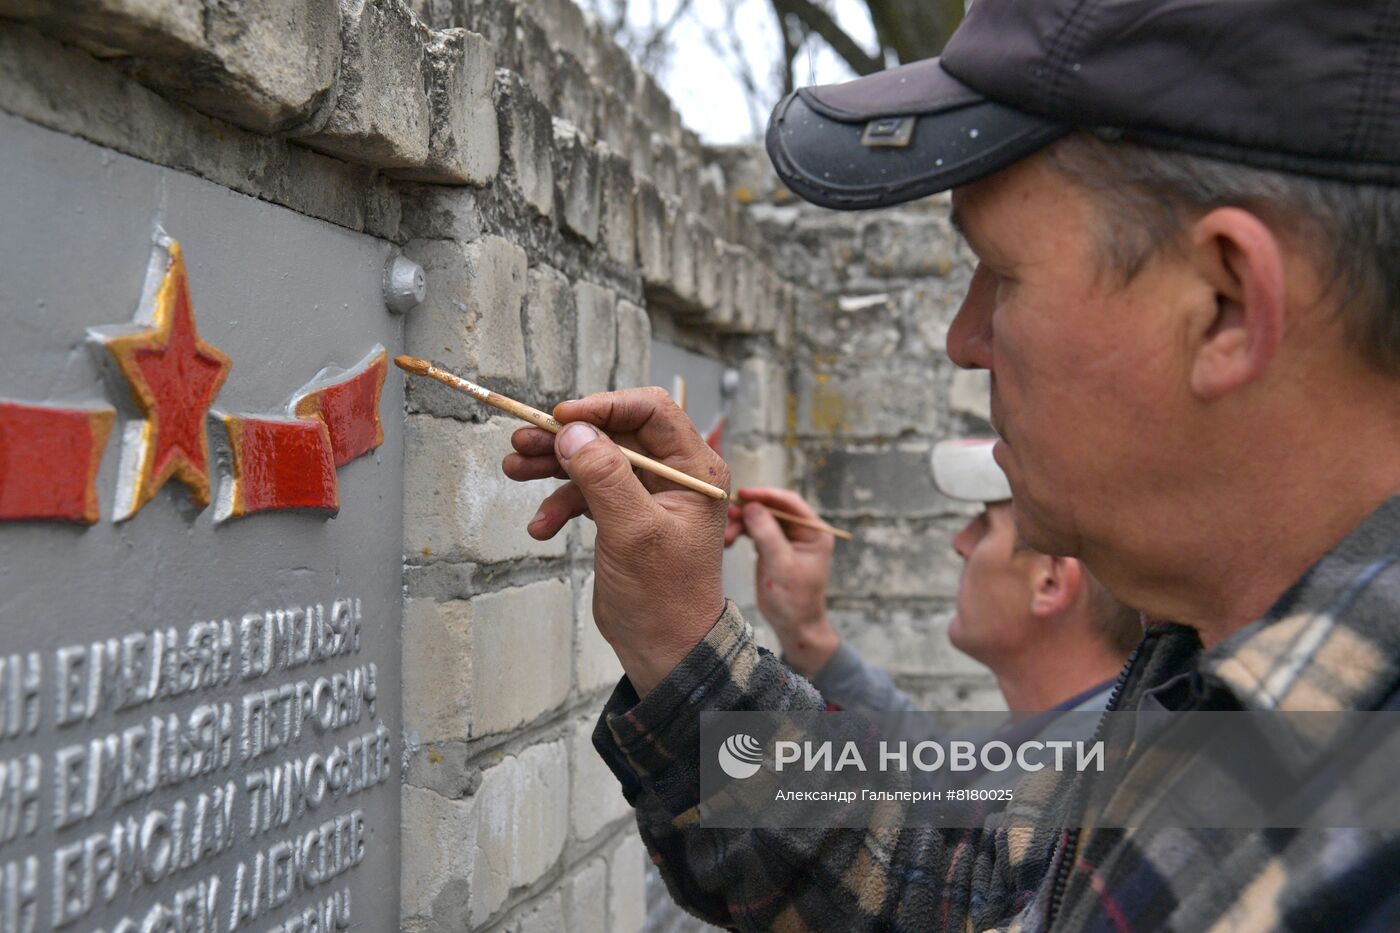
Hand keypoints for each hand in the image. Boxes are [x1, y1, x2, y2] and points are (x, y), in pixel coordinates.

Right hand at [501, 387, 729, 695]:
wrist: (664, 648)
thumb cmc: (664, 594)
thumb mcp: (633, 531)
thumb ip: (604, 476)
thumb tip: (573, 431)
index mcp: (694, 469)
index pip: (651, 410)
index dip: (604, 406)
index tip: (561, 416)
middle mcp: (674, 475)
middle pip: (614, 433)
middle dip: (567, 437)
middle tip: (522, 440)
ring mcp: (647, 495)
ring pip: (594, 461)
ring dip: (553, 466)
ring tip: (513, 470)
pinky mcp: (624, 516)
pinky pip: (587, 494)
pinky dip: (560, 505)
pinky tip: (541, 527)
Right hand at [726, 487, 839, 676]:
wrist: (793, 625)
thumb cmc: (794, 599)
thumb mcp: (781, 566)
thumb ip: (768, 535)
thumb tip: (752, 506)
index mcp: (814, 532)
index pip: (790, 503)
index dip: (767, 495)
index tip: (744, 494)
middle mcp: (801, 532)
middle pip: (772, 509)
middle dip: (749, 511)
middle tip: (728, 516)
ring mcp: (785, 539)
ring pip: (760, 519)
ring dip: (741, 523)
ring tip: (726, 535)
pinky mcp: (771, 548)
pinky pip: (754, 532)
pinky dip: (741, 533)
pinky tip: (728, 540)